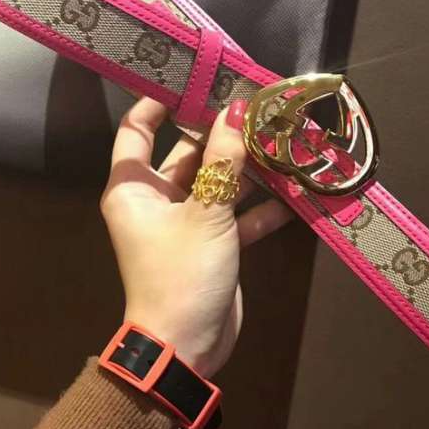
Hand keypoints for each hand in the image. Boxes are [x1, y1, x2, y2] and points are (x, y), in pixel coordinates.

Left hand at [100, 97, 292, 376]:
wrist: (187, 348)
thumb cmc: (182, 273)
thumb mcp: (206, 213)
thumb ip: (224, 162)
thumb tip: (236, 109)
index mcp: (135, 188)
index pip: (136, 131)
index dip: (157, 103)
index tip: (191, 80)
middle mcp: (156, 200)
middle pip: (187, 153)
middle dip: (220, 134)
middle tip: (257, 108)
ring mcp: (186, 222)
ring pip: (216, 183)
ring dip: (246, 169)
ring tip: (282, 143)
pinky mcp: (211, 243)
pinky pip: (235, 216)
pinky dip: (259, 209)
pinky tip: (292, 195)